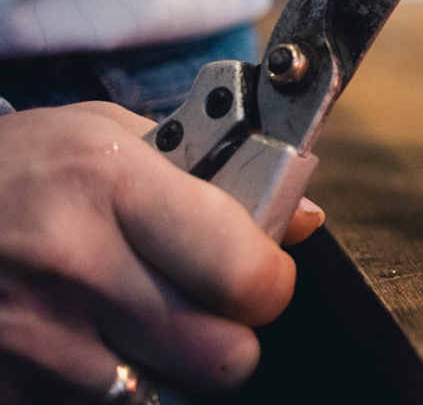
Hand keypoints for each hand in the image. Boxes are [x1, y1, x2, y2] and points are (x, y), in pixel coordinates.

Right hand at [0, 102, 319, 397]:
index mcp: (114, 189)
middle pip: (223, 358)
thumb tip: (301, 222)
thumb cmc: (16, 168)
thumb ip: (213, 175)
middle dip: (231, 338)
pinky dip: (105, 389)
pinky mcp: (6, 387)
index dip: (269, 282)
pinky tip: (84, 345)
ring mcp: (33, 339)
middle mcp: (75, 268)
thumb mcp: (108, 137)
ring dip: (166, 368)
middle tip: (209, 309)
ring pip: (165, 396)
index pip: (247, 276)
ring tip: (135, 320)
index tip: (258, 272)